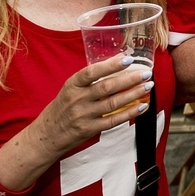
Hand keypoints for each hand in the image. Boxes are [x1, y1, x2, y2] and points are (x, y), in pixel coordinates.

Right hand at [30, 54, 154, 159]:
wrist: (46, 135)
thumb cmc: (62, 107)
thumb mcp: (70, 89)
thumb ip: (89, 80)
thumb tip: (116, 65)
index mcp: (72, 85)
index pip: (92, 72)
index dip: (110, 65)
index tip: (127, 59)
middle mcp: (77, 99)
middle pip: (107, 87)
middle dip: (129, 79)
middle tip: (146, 73)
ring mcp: (83, 115)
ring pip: (113, 103)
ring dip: (133, 94)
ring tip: (148, 86)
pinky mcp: (89, 129)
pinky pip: (113, 120)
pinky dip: (129, 113)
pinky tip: (141, 106)